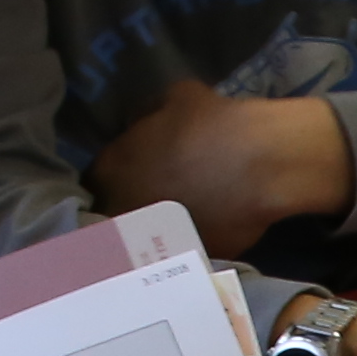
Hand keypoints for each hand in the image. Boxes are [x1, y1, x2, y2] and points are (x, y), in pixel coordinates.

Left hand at [81, 81, 356, 257]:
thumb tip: (143, 125)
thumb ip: (148, 116)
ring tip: (172, 222)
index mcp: (111, 169)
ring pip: (141, 242)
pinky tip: (198, 233)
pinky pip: (174, 255)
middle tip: (149, 201)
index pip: (94, 181)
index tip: (128, 176)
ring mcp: (151, 239)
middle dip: (125, 210)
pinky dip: (181, 247)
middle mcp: (122, 209)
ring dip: (150, 235)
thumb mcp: (174, 98)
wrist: (262, 163)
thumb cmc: (216, 123)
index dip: (113, 178)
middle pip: (111, 216)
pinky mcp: (183, 258)